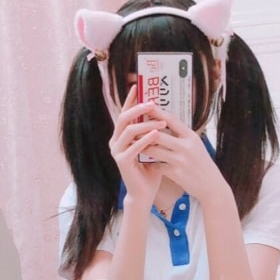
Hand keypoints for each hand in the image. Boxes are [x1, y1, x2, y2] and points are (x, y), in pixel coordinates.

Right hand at [109, 85, 165, 207]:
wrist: (145, 193)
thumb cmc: (150, 170)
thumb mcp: (154, 147)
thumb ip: (154, 132)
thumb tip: (164, 113)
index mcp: (121, 136)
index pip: (125, 113)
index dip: (130, 99)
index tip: (137, 86)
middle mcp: (115, 141)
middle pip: (124, 118)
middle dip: (138, 108)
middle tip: (152, 103)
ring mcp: (116, 151)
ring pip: (128, 130)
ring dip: (146, 124)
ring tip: (161, 122)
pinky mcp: (121, 161)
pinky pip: (133, 146)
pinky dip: (145, 139)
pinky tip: (157, 134)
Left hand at [143, 109, 226, 207]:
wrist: (211, 186)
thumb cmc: (202, 165)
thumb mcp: (196, 146)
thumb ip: (182, 136)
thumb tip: (166, 123)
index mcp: (191, 137)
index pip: (171, 119)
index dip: (157, 112)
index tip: (145, 106)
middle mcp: (187, 146)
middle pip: (158, 134)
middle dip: (143, 132)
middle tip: (132, 129)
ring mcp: (181, 160)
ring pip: (154, 150)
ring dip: (143, 148)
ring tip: (134, 145)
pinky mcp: (177, 174)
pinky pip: (157, 166)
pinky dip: (150, 165)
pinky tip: (145, 164)